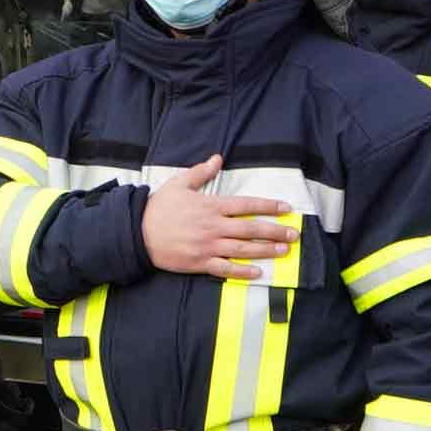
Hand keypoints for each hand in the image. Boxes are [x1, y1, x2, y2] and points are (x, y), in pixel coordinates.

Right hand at [138, 154, 297, 280]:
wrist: (137, 233)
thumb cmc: (158, 208)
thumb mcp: (178, 184)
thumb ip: (200, 172)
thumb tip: (217, 158)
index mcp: (210, 206)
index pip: (246, 205)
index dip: (268, 206)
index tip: (286, 208)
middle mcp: (213, 227)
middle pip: (250, 228)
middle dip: (275, 231)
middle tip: (293, 234)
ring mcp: (207, 246)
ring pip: (243, 249)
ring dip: (265, 250)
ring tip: (283, 250)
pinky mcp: (199, 263)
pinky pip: (225, 269)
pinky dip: (242, 271)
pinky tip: (258, 272)